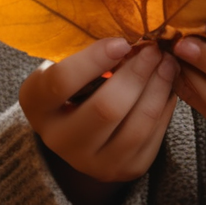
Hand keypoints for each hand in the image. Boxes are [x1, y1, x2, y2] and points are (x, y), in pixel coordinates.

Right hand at [19, 38, 178, 204]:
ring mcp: (92, 162)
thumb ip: (91, 51)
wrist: (80, 128)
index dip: (94, 59)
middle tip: (155, 49)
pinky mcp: (124, 170)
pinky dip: (165, 108)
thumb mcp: (68, 62)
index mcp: (37, 104)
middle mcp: (59, 141)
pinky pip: (152, 139)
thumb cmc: (76, 79)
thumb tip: (132, 34)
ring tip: (168, 63)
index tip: (123, 41)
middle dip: (137, 73)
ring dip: (158, 89)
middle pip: (106, 109)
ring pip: (135, 128)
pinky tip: (169, 86)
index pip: (62, 82)